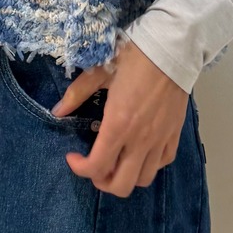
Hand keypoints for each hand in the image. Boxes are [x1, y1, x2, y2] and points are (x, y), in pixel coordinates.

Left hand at [52, 39, 187, 196]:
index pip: (96, 167)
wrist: (174, 48)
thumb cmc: (135, 57)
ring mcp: (160, 140)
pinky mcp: (174, 135)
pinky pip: (162, 163)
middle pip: (120, 185)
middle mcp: (140, 139)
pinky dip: (149, 165)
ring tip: (117, 161)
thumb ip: (77, 94)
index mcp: (118, 125)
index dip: (79, 168)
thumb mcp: (100, 71)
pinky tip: (139, 152)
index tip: (73, 156)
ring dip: (126, 176)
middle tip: (94, 164)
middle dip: (102, 181)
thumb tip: (58, 111)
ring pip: (143, 179)